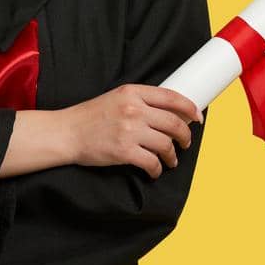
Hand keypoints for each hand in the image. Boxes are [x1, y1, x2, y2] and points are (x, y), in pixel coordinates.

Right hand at [65, 84, 202, 178]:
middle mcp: (133, 109)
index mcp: (133, 92)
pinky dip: (157, 169)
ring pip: (166, 144)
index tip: (198, 117)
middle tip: (185, 143)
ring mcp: (129, 131)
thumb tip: (169, 112)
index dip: (190, 108)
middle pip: (174, 123)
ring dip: (172, 155)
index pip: (172, 97)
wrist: (66, 133)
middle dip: (185, 136)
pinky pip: (151, 162)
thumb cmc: (91, 116)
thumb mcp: (116, 97)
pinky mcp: (124, 151)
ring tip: (171, 160)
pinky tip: (155, 171)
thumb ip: (140, 101)